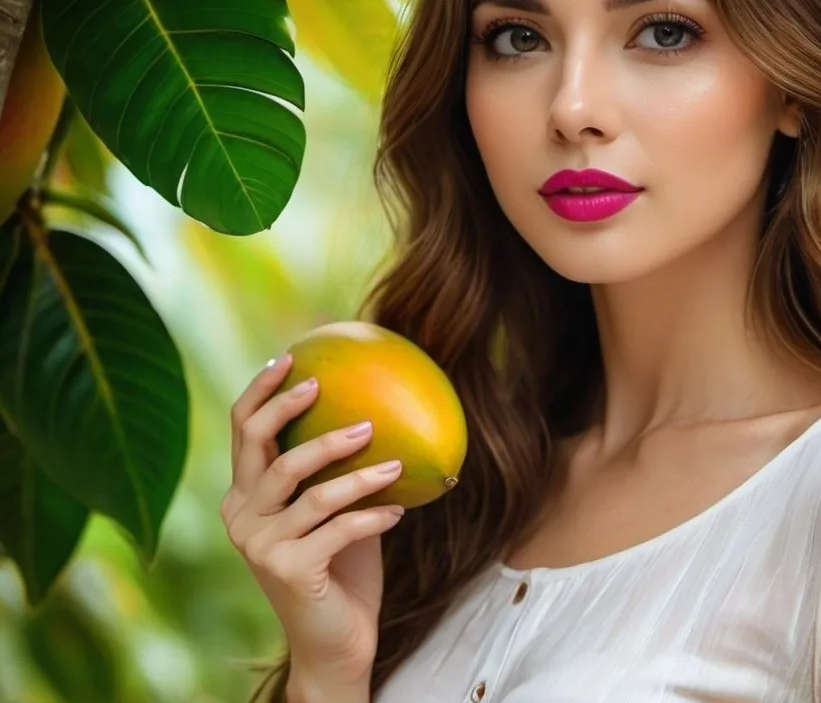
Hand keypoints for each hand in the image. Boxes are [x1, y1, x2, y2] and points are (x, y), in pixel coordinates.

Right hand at [221, 352, 404, 685]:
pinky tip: (399, 510)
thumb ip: (334, 467)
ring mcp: (259, 546)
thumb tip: (371, 402)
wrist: (338, 642)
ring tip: (393, 460)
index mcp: (244, 496)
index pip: (242, 430)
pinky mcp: (288, 570)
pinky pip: (339, 528)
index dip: (261, 390)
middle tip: (325, 387)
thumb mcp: (333, 508)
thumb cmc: (341, 566)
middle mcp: (241, 516)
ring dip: (357, 469)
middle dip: (289, 409)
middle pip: (260, 447)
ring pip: (311, 488)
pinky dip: (373, 516)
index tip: (292, 356)